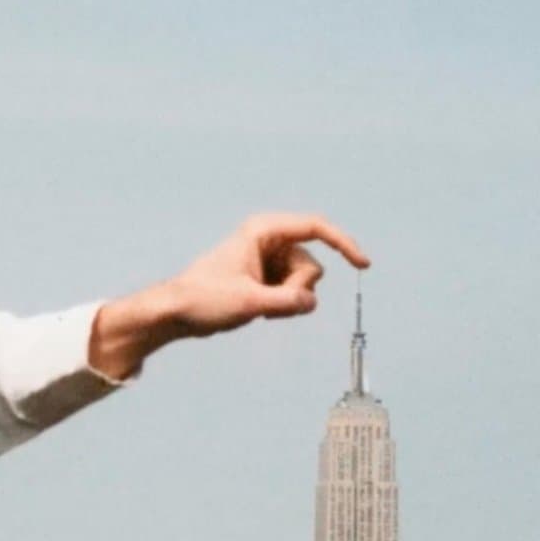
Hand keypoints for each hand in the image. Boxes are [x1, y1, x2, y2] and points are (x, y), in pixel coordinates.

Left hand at [89, 213, 370, 378]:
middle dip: (297, 291)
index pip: (315, 228)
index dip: (344, 243)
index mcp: (263, 231)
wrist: (176, 312)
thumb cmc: (205, 299)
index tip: (363, 265)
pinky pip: (292, 294)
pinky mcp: (266, 279)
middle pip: (310, 267)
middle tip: (266, 303)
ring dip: (288, 302)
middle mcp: (269, 241)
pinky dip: (282, 307)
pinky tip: (257, 312)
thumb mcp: (249, 302)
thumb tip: (311, 302)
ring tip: (257, 309)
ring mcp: (268, 261)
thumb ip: (287, 301)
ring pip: (303, 284)